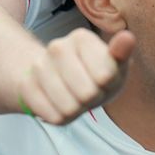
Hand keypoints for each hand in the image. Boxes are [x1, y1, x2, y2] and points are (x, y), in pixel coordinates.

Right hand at [17, 28, 135, 124]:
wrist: (59, 80)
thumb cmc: (96, 74)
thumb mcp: (115, 65)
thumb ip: (122, 53)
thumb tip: (127, 37)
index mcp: (82, 37)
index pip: (106, 75)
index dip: (109, 85)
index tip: (103, 78)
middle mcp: (57, 47)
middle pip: (87, 94)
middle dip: (93, 99)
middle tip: (89, 91)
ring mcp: (39, 67)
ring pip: (69, 108)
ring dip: (77, 110)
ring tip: (75, 97)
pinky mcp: (26, 87)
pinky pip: (52, 116)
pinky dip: (60, 117)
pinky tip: (59, 104)